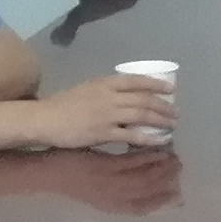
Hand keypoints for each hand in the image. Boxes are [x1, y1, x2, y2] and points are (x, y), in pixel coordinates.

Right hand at [32, 73, 175, 151]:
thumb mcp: (86, 89)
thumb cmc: (63, 104)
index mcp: (104, 83)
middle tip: (176, 112)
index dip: (156, 84)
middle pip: (144, 99)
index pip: (136, 80)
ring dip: (161, 120)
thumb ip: (106, 91)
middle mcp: (109, 96)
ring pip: (142, 115)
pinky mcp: (103, 133)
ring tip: (172, 125)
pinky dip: (149, 138)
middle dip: (163, 105)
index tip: (170, 88)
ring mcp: (107, 115)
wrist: (45, 119)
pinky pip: (132, 136)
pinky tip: (160, 140)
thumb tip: (126, 96)